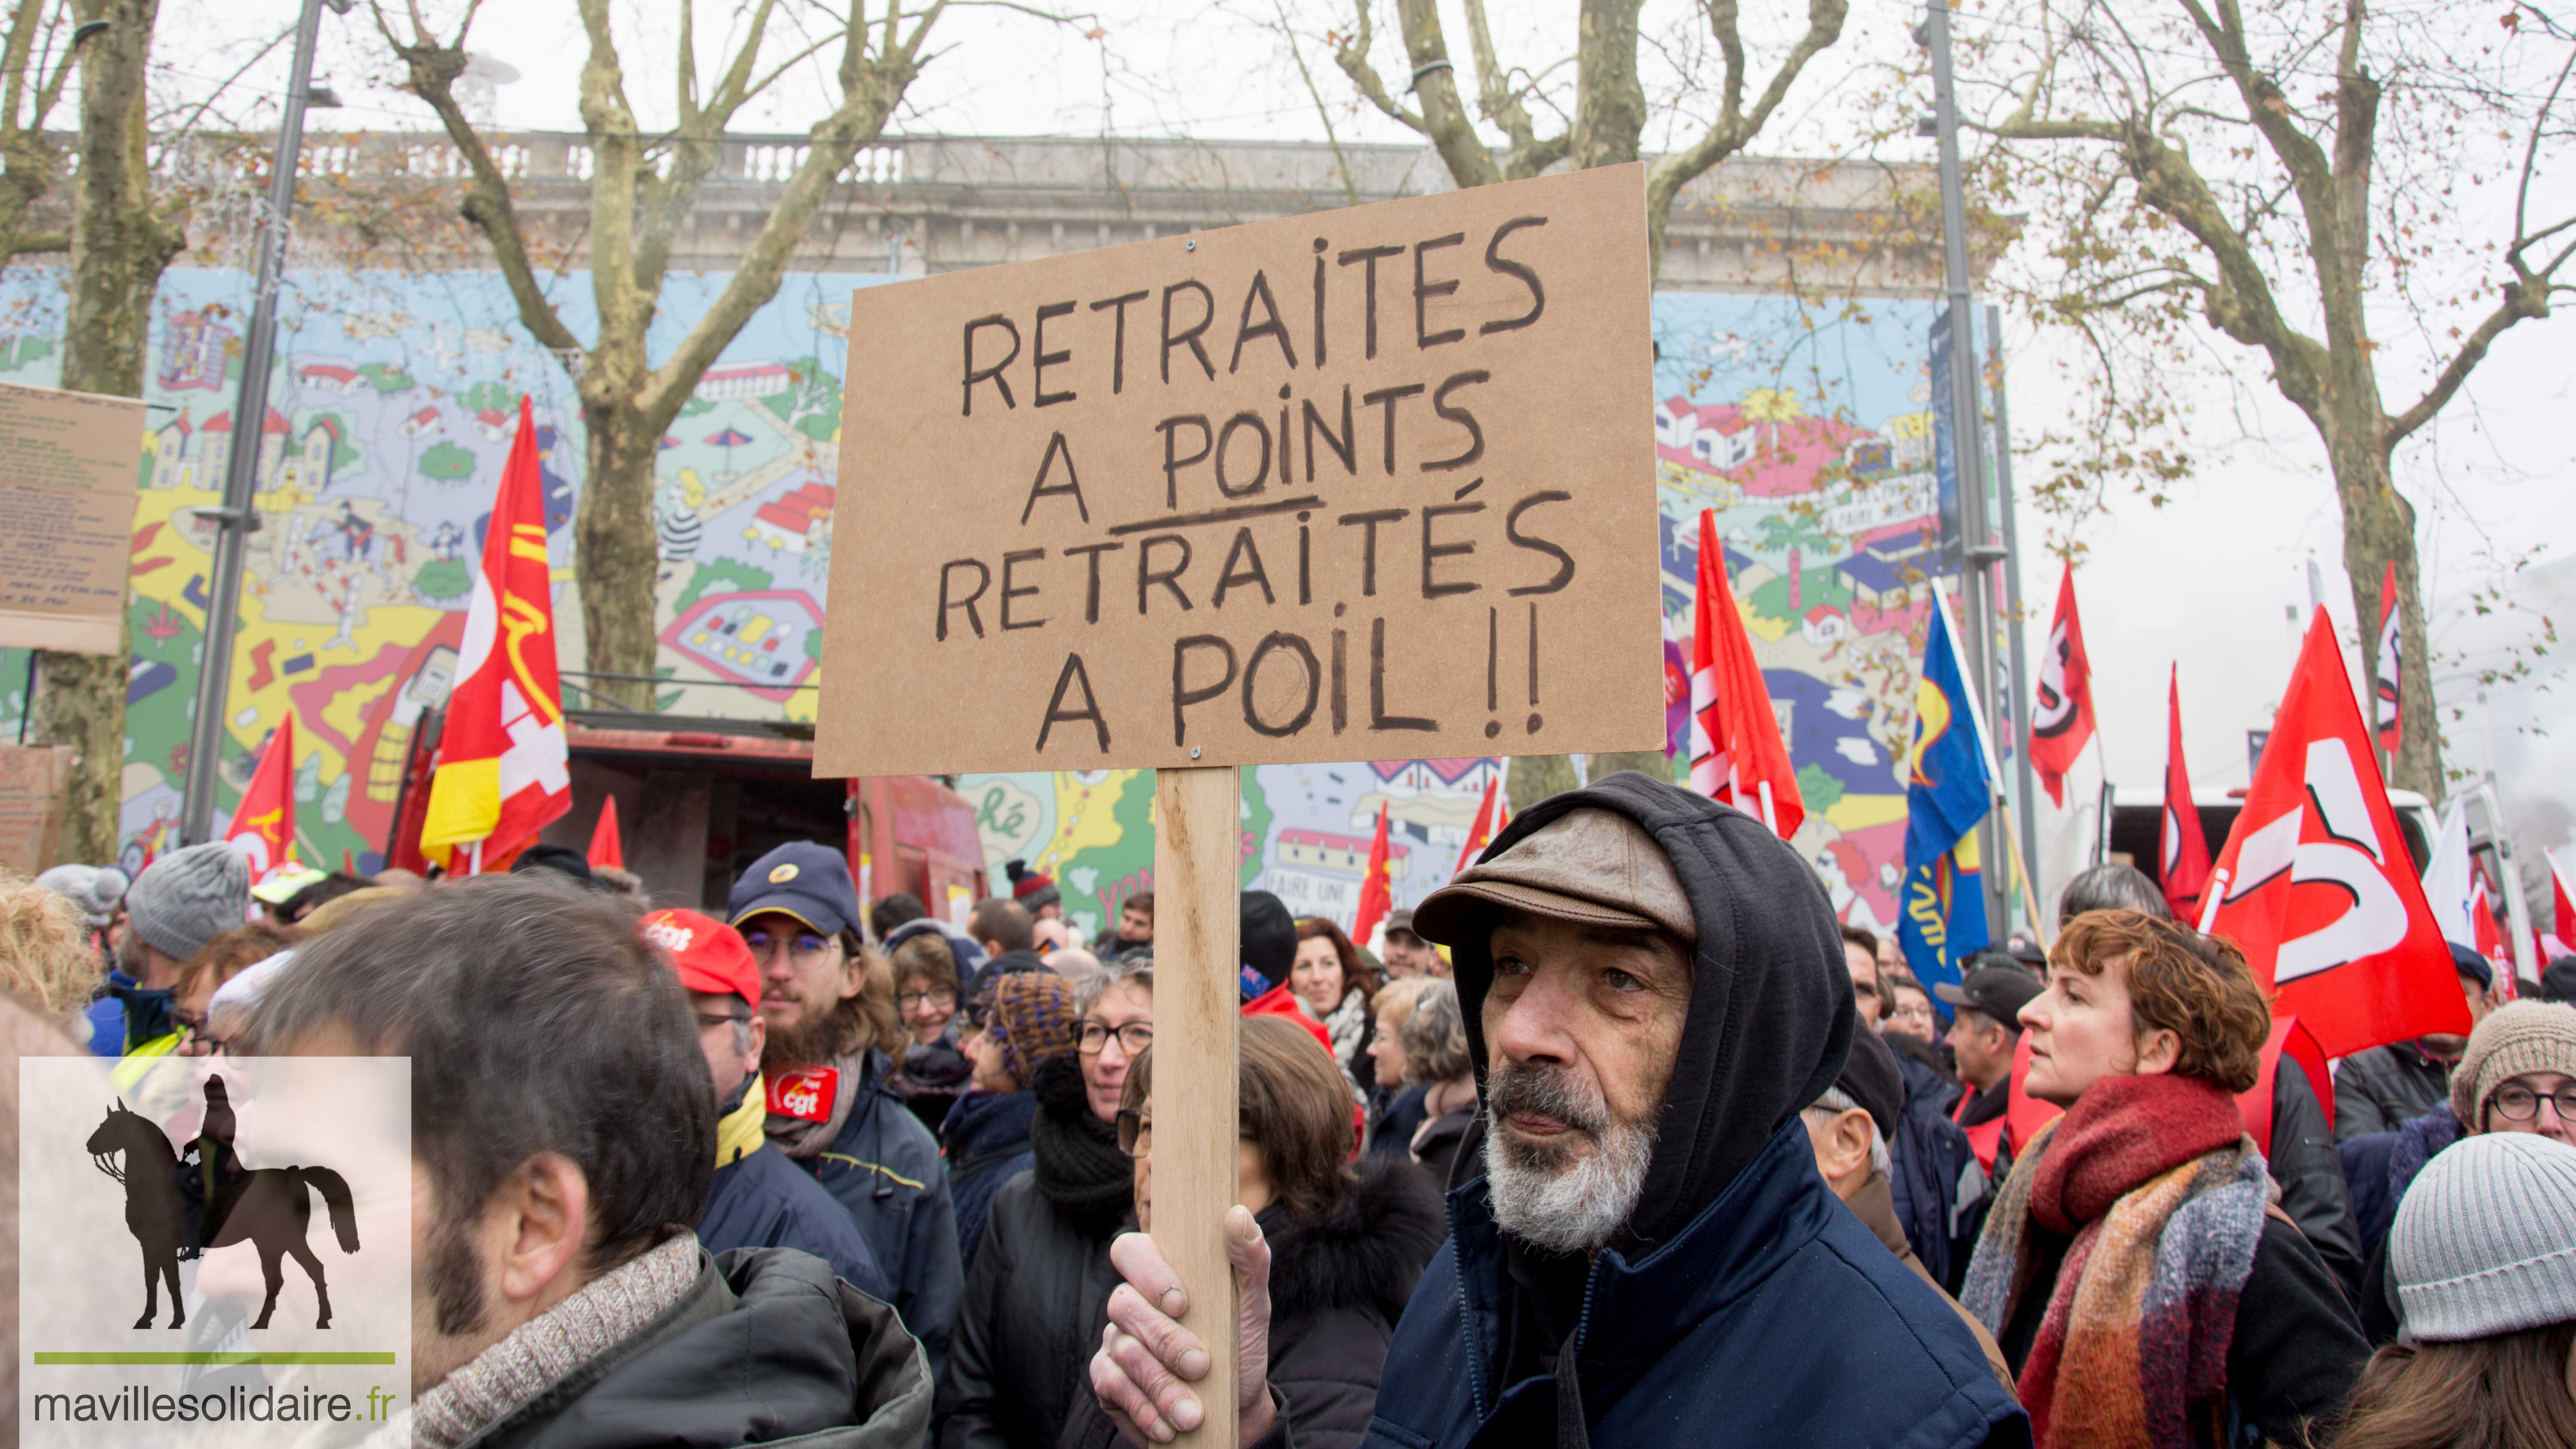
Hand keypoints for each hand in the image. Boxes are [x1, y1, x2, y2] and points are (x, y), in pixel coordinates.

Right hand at [1089, 1206, 1274, 1444]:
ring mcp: (1116, 1341)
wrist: (1236, 1408)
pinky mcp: (1108, 1381)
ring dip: (1161, 1385)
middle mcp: (1130, 1303)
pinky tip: (1169, 1426)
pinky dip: (1144, 1409)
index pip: (1131, 1251)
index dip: (1149, 1273)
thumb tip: (1237, 1214)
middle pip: (1124, 1305)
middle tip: (1200, 1367)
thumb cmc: (1240, 1346)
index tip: (1181, 1303)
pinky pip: (1114, 1388)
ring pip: (1123, 1352)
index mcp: (1160, 1274)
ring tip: (1193, 1412)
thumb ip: (1249, 1259)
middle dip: (1165, 1341)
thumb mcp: (1253, 1304)